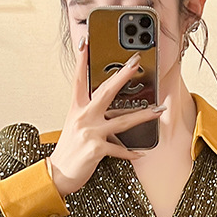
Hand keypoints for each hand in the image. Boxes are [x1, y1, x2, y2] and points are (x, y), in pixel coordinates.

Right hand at [47, 38, 164, 196]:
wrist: (58, 173)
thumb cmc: (69, 150)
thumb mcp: (75, 127)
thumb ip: (91, 115)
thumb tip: (111, 108)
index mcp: (76, 109)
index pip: (79, 80)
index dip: (81, 61)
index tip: (86, 43)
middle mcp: (83, 117)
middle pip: (106, 92)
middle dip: (123, 76)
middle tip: (136, 64)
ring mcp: (90, 132)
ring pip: (122, 121)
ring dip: (143, 116)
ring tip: (158, 111)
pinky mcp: (96, 149)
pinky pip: (119, 149)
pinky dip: (130, 153)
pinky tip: (141, 153)